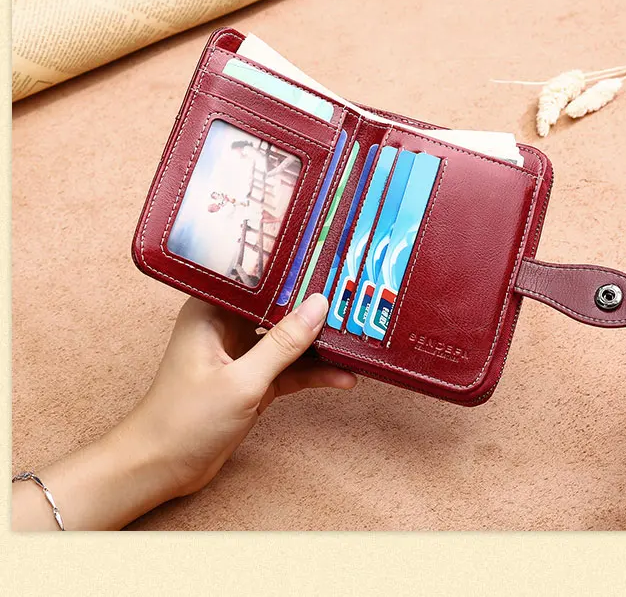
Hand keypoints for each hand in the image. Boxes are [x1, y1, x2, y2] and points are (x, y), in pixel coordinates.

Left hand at [12, 293, 355, 529]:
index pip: (258, 280)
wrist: (160, 469)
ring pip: (288, 341)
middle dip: (314, 309)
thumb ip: (283, 344)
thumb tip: (319, 305)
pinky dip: (313, 374)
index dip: (293, 271)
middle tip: (356, 301)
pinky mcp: (252, 382)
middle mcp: (226, 326)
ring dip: (319, 347)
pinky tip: (343, 377)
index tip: (329, 263)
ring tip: (358, 341)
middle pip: (278, 309)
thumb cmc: (185, 419)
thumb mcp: (241, 380)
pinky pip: (289, 370)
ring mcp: (241, 355)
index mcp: (211, 311)